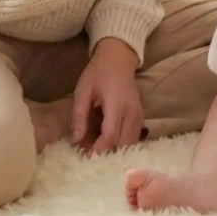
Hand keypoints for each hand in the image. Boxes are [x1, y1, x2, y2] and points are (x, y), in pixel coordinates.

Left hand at [70, 36, 143, 153]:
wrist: (119, 58)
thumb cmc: (98, 72)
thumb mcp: (83, 91)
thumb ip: (79, 115)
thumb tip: (76, 140)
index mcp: (116, 103)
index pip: (110, 135)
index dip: (99, 149)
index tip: (86, 157)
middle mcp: (132, 111)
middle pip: (123, 143)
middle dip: (107, 153)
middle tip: (90, 155)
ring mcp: (139, 114)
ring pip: (131, 142)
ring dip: (116, 151)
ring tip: (99, 151)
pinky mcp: (141, 116)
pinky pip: (135, 136)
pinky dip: (123, 144)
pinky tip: (110, 143)